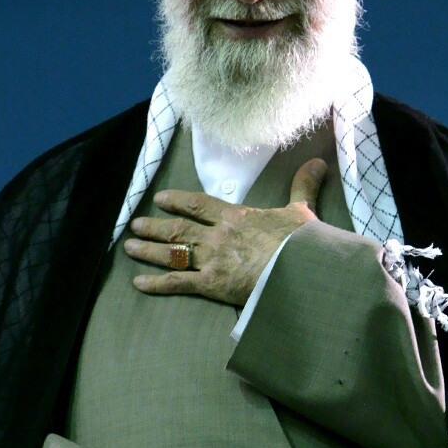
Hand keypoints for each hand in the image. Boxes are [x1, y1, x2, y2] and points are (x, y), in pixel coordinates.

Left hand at [124, 158, 327, 305]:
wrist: (298, 268)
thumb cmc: (300, 242)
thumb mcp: (301, 210)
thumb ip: (303, 186)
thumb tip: (318, 163)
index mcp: (234, 217)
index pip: (198, 204)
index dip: (177, 200)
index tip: (160, 199)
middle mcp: (216, 235)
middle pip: (178, 228)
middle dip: (154, 227)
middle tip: (135, 225)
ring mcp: (211, 260)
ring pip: (172, 253)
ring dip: (148, 250)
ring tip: (129, 247)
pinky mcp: (210, 284)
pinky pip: (178, 283)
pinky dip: (157, 284)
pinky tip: (138, 284)